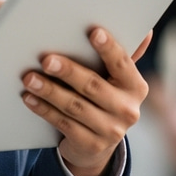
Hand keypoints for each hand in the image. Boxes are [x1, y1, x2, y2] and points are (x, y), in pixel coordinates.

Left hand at [20, 28, 151, 175]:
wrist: (98, 144)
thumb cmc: (103, 97)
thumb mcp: (115, 79)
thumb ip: (122, 56)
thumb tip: (146, 31)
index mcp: (135, 86)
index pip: (122, 63)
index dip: (108, 47)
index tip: (93, 31)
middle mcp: (127, 109)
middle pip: (93, 86)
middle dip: (68, 71)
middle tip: (46, 59)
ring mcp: (111, 131)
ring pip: (75, 106)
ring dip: (49, 91)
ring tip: (29, 78)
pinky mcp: (91, 145)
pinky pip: (63, 124)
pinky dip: (44, 109)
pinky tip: (29, 98)